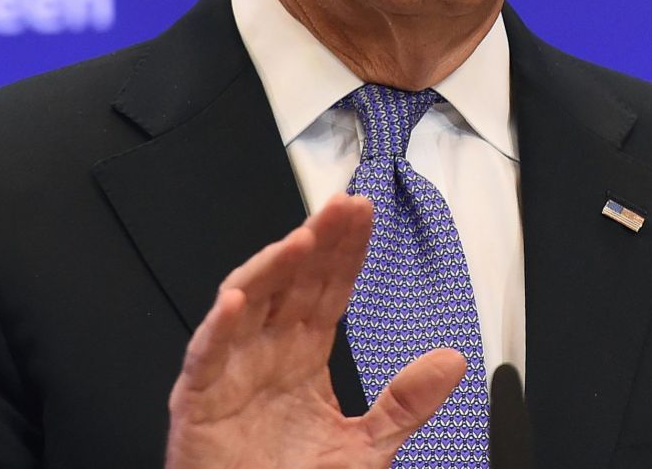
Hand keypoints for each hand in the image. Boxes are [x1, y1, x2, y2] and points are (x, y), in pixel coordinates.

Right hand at [165, 194, 465, 468]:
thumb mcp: (367, 448)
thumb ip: (405, 403)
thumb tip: (453, 360)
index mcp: (303, 354)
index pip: (327, 288)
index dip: (345, 251)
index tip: (364, 213)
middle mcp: (267, 348)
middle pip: (292, 280)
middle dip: (318, 240)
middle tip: (342, 206)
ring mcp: (231, 366)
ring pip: (248, 300)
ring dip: (272, 268)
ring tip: (301, 241)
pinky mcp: (199, 395)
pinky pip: (207, 352)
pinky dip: (220, 326)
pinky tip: (239, 299)